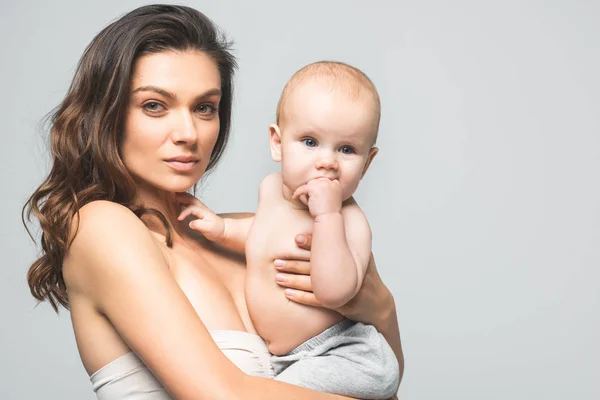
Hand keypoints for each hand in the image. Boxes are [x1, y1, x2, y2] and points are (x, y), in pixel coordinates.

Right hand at [175, 192, 224, 241]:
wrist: (223, 230)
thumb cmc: (216, 229)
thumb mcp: (208, 229)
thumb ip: (199, 225)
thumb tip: (190, 223)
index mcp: (203, 211)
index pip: (191, 208)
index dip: (184, 212)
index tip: (179, 219)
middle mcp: (201, 207)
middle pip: (190, 198)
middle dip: (180, 196)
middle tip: (170, 195)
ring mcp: (200, 208)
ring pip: (190, 199)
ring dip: (181, 197)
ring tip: (172, 196)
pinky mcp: (198, 211)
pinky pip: (189, 203)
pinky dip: (183, 200)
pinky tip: (177, 202)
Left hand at [274, 233, 392, 326]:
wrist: (376, 302)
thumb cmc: (361, 274)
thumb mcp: (358, 254)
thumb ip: (342, 240)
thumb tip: (324, 215)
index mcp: (351, 256)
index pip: (329, 247)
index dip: (312, 242)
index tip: (296, 238)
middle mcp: (348, 271)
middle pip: (317, 266)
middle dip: (294, 264)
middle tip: (277, 261)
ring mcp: (344, 289)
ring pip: (313, 284)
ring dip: (293, 281)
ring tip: (278, 277)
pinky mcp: (340, 304)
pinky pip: (317, 301)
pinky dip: (301, 297)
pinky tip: (288, 294)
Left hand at [292, 178, 342, 217]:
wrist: (328, 218)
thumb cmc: (330, 211)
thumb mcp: (334, 198)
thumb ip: (328, 190)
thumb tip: (316, 186)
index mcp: (336, 184)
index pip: (324, 180)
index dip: (319, 187)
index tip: (316, 193)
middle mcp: (329, 182)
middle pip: (316, 181)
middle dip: (313, 189)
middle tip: (313, 199)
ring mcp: (321, 184)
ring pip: (309, 184)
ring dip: (307, 191)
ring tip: (309, 201)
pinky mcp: (313, 189)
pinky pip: (302, 188)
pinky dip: (297, 193)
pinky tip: (295, 197)